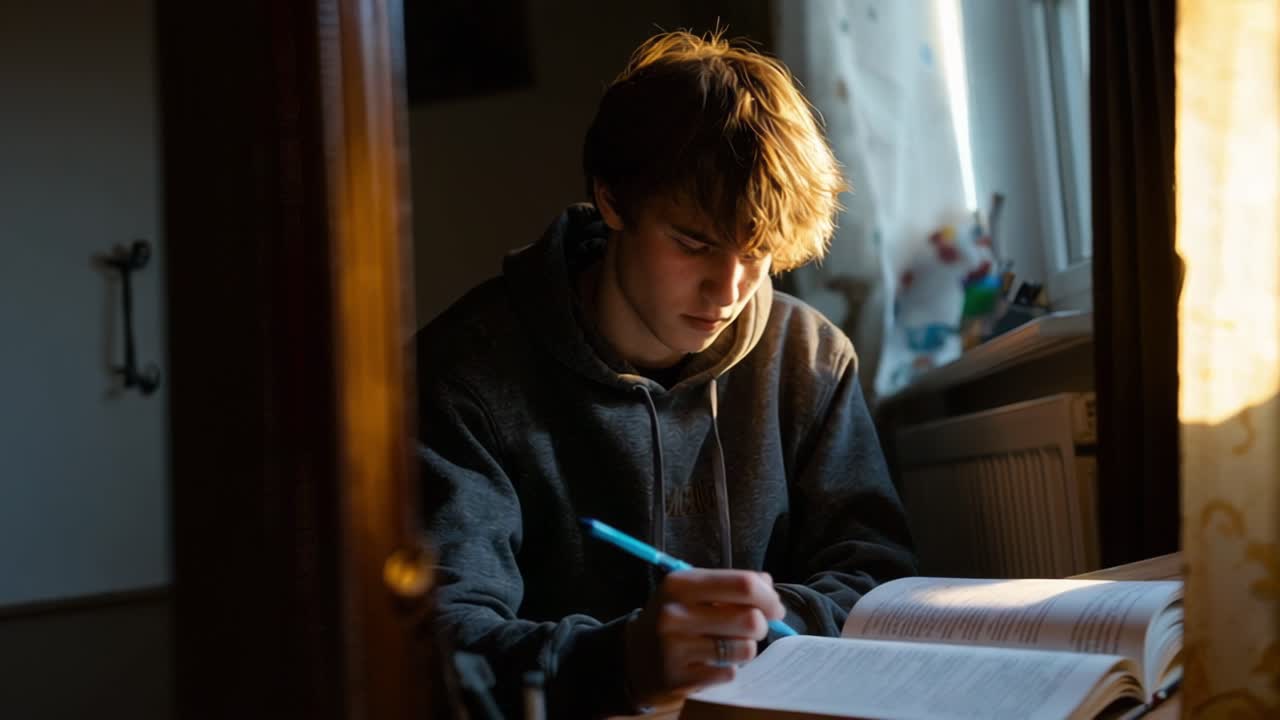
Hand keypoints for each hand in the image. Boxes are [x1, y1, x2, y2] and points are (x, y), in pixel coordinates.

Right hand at [623, 568, 785, 705]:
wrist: (634, 658)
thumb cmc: (674, 618)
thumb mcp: (692, 592)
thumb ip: (730, 584)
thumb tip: (767, 584)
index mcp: (679, 584)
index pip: (743, 585)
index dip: (768, 597)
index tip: (775, 607)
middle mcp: (674, 614)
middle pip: (750, 619)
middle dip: (761, 625)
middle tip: (753, 628)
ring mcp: (675, 648)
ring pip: (745, 649)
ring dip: (744, 648)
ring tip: (728, 645)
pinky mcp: (679, 679)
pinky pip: (729, 673)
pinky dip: (728, 669)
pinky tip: (712, 663)